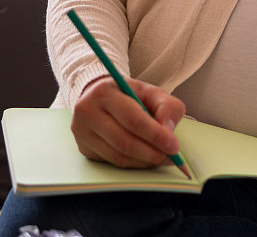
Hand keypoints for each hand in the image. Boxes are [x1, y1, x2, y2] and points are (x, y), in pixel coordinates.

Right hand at [69, 75, 185, 168]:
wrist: (99, 97)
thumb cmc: (128, 95)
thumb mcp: (150, 92)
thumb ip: (166, 106)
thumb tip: (168, 130)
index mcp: (104, 92)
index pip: (133, 119)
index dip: (155, 135)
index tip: (174, 146)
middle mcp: (87, 111)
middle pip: (124, 141)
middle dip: (152, 153)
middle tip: (171, 157)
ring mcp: (82, 131)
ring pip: (119, 156)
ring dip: (145, 161)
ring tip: (161, 158)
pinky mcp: (84, 147)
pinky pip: (113, 162)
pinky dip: (134, 164)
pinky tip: (145, 158)